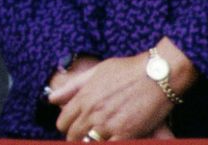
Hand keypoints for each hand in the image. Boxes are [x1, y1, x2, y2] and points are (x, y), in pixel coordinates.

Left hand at [50, 40, 196, 140]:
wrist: (156, 75)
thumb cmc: (127, 70)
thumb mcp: (97, 70)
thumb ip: (73, 86)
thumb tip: (51, 98)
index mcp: (85, 96)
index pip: (63, 121)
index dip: (66, 127)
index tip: (73, 127)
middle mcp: (93, 112)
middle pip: (73, 136)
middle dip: (76, 138)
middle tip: (85, 136)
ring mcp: (108, 124)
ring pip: (88, 143)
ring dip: (90, 141)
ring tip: (98, 136)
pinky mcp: (126, 134)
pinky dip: (107, 143)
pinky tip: (111, 138)